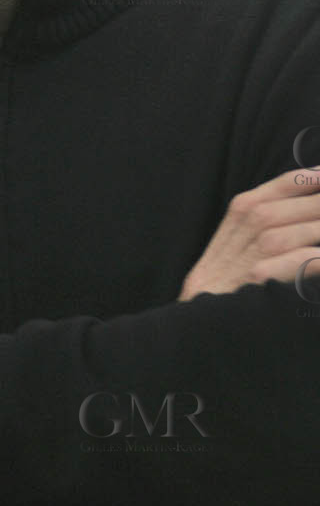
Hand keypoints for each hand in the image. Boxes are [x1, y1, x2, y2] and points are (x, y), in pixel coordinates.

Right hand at [179, 166, 319, 300]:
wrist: (197, 325)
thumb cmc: (226, 287)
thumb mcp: (237, 245)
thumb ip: (266, 222)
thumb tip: (309, 206)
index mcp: (238, 216)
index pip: (279, 186)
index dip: (309, 179)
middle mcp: (242, 232)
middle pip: (293, 208)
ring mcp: (248, 258)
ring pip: (296, 234)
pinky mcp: (258, 284)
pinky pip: (299, 264)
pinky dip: (315, 260)